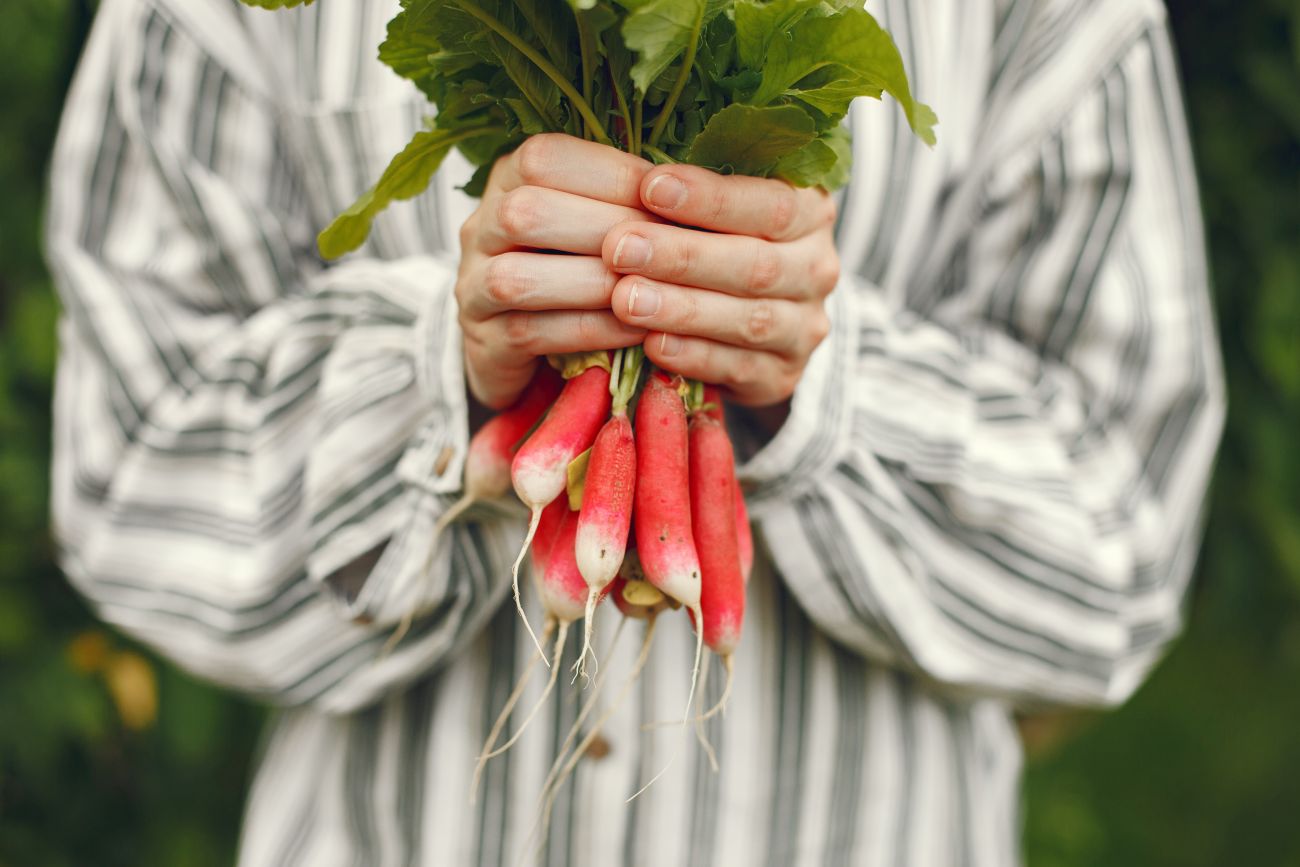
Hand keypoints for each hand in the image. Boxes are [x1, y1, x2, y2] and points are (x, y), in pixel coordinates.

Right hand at [455, 135, 655, 408]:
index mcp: (509, 179)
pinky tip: (636, 329)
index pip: (545, 157)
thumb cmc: (575, 268)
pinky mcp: (483, 342)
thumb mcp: (594, 220)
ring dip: (592, 284)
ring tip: (649, 290)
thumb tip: (695, 184)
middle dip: (605, 229)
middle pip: (525, 213)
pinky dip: (590, 330)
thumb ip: (623, 198)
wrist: (524, 344)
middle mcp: (481, 227)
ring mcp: (472, 286)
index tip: (668, 196)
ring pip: (517, 278)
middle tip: (666, 248)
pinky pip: (531, 333)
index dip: (611, 173)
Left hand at [603, 164, 838, 406]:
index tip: (649, 187)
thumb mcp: (723, 208)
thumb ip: (696, 191)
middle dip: (682, 256)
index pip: (770, 202)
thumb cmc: (722, 242)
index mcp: (810, 212)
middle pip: (756, 264)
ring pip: (749, 320)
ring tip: (625, 299)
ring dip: (682, 309)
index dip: (711, 198)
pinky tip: (651, 344)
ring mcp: (805, 327)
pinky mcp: (783, 376)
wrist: (759, 326)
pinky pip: (739, 368)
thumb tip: (631, 168)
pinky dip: (694, 357)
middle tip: (619, 248)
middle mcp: (817, 269)